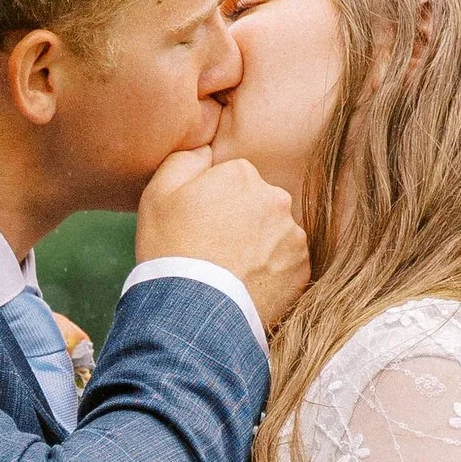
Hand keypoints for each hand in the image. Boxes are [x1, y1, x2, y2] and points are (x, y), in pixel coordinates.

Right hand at [136, 144, 311, 333]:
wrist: (194, 311)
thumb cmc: (170, 249)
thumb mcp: (158, 194)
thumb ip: (185, 160)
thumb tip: (207, 150)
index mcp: (242, 174)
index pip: (232, 180)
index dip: (213, 202)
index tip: (200, 226)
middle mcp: (276, 198)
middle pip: (258, 204)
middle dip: (242, 222)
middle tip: (215, 250)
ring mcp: (293, 235)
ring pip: (275, 233)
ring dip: (259, 246)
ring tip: (231, 272)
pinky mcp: (302, 269)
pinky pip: (287, 263)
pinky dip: (271, 272)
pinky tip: (247, 285)